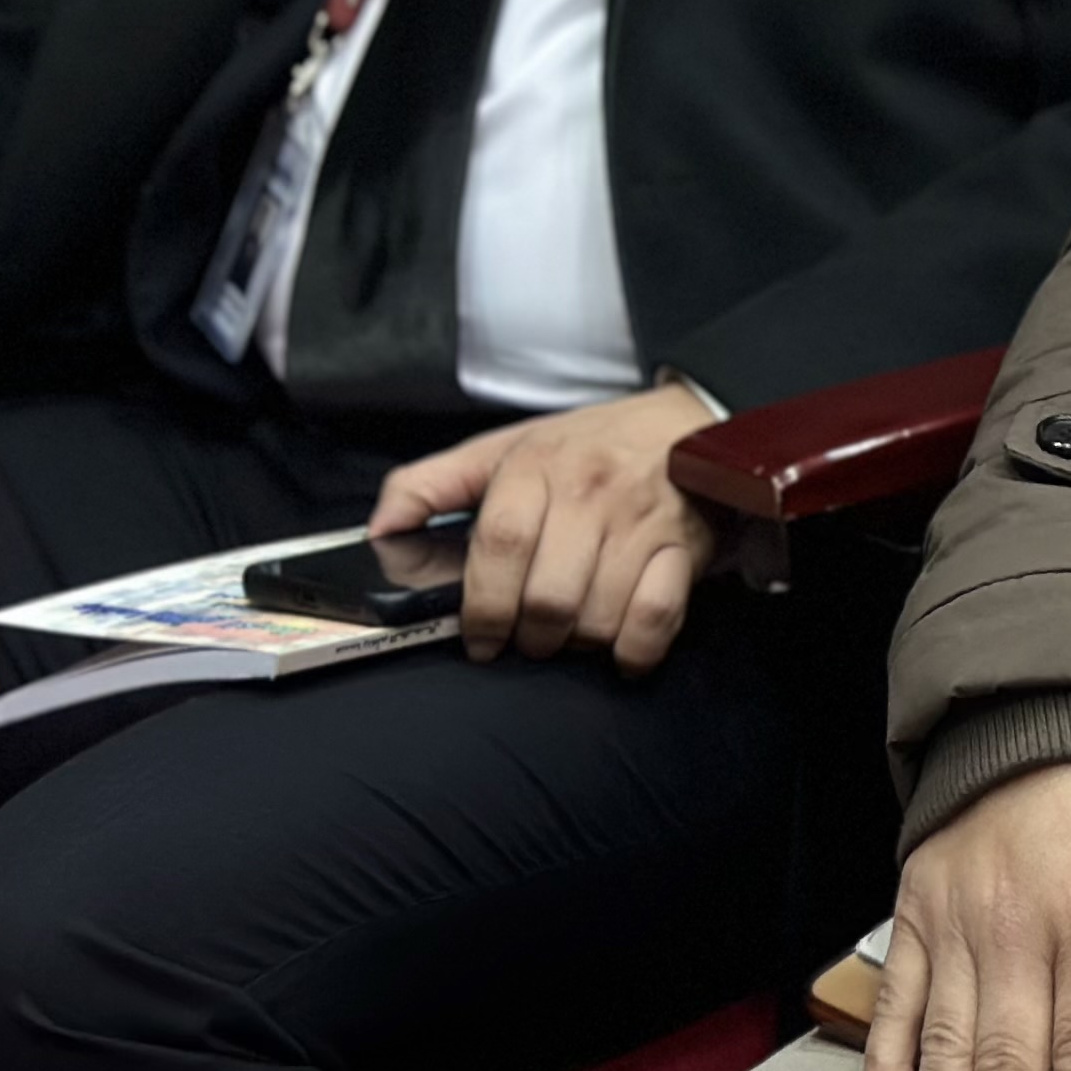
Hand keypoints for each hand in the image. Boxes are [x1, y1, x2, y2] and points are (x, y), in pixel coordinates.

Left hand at [370, 378, 721, 672]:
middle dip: (530, 636)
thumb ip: (431, 484)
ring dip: (577, 643)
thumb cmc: (591, 445)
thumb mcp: (506, 448)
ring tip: (572, 633)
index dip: (482, 605)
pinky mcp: (684, 548)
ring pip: (597, 616)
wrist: (692, 421)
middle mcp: (590, 491)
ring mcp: (642, 521)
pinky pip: (657, 618)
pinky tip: (620, 646)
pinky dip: (634, 649)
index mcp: (537, 464)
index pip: (499, 545)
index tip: (479, 637)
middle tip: (528, 637)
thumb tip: (378, 531)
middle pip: (547, 595)